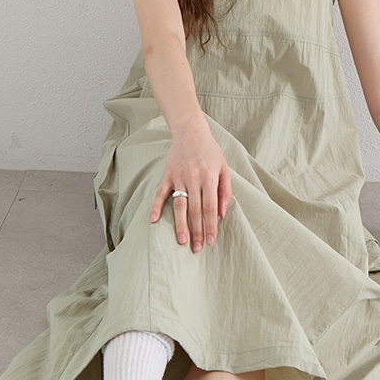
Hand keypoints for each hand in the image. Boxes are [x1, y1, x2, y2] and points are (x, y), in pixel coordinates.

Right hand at [149, 118, 232, 252]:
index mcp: (209, 178)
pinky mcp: (167, 175)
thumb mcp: (224, 168)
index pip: (210, 207)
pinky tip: (153, 220)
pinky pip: (160, 193)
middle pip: (195, 210)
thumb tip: (222, 214)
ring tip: (181, 241)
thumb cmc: (210, 151)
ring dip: (180, 224)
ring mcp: (179, 177)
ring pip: (179, 205)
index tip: (211, 241)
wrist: (191, 131)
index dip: (211, 226)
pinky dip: (156, 206)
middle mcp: (194, 179)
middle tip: (197, 248)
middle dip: (196, 231)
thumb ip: (225, 191)